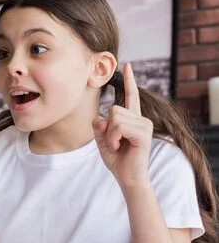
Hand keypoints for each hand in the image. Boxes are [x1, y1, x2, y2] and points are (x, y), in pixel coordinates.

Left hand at [92, 62, 152, 189]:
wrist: (128, 177)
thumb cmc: (117, 159)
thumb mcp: (102, 140)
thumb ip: (99, 126)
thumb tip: (101, 117)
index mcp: (132, 118)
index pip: (130, 95)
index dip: (128, 80)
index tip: (127, 64)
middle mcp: (141, 118)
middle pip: (113, 109)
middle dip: (106, 128)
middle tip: (113, 142)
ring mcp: (144, 125)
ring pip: (115, 117)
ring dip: (110, 134)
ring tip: (117, 145)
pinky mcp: (144, 133)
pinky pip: (119, 127)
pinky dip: (113, 138)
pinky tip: (120, 147)